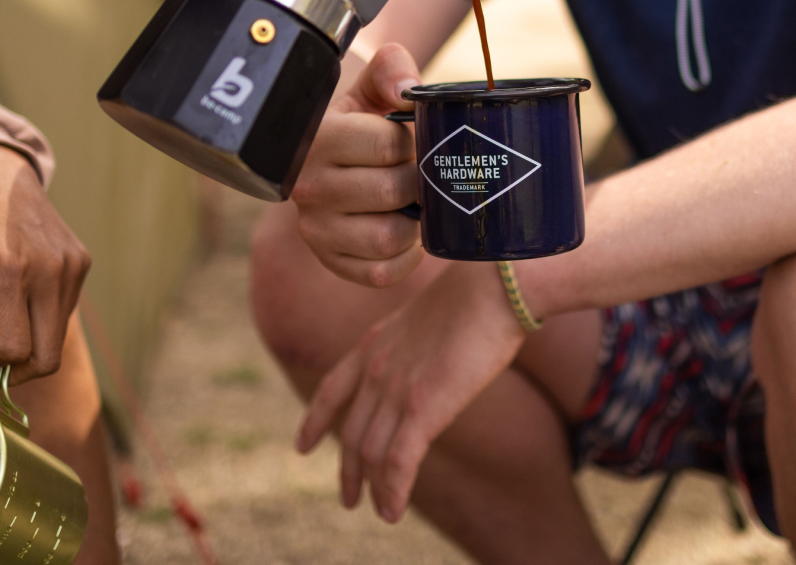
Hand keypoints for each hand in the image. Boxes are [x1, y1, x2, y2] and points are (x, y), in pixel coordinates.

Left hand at [0, 143, 91, 381]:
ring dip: (29, 345)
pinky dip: (42, 321)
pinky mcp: (81, 263)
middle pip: (47, 357)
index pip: (14, 349)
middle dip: (16, 370)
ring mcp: (71, 266)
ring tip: (1, 323)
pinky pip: (64, 313)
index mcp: (10, 270)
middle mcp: (50, 270)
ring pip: (57, 339)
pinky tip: (19, 299)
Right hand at [291, 44, 425, 287]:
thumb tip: (408, 88)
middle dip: (419, 182)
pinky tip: (406, 234)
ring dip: (414, 223)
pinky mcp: (330, 260)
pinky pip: (381, 273)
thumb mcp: (369, 91)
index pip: (385, 144)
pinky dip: (405, 257)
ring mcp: (316, 228)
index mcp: (319, 138)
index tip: (412, 140)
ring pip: (388, 238)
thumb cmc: (360, 125)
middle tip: (421, 174)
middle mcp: (308, 186)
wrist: (331, 165)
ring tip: (413, 204)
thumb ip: (390, 70)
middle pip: (392, 191)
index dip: (413, 142)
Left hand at [296, 263, 525, 521]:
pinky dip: (393, 492)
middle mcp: (376, 368)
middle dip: (347, 469)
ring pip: (370, 453)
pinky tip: (393, 511)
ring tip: (378, 511)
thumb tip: (434, 358)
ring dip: (372, 488)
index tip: (302, 446)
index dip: (315, 422)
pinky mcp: (422, 408)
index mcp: (375, 343)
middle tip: (348, 498)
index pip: (331, 388)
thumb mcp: (432, 316)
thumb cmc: (479, 291)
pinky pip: (397, 463)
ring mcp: (395, 389)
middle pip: (351, 432)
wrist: (494, 283)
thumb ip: (419, 344)